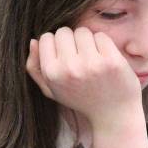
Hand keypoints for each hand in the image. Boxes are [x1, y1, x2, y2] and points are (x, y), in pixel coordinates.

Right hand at [26, 27, 140, 129]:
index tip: (65, 56)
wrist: (114, 115)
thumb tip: (33, 41)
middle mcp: (70, 68)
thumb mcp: (52, 90)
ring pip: (83, 31)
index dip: (56, 44)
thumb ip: (35, 68)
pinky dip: (103, 44)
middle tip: (80, 57)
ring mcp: (92, 63)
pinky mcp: (112, 61)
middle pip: (64, 31)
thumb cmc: (81, 100)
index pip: (46, 37)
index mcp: (52, 74)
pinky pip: (101, 36)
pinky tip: (105, 59)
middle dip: (71, 40)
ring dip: (88, 41)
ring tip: (92, 58)